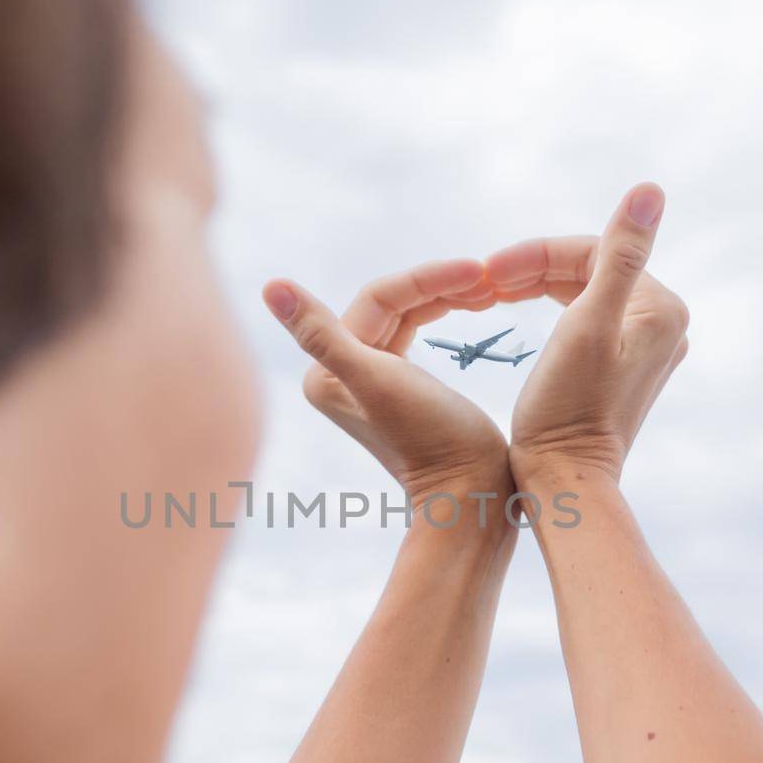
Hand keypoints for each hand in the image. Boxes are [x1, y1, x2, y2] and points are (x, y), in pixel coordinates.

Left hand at [263, 261, 513, 511]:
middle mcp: (341, 372)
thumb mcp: (376, 382)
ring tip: (492, 289)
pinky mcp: (403, 384)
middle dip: (442, 285)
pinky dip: (447, 312)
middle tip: (489, 278)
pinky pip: (420, 329)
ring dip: (450, 295)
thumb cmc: (429, 441)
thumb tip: (271, 286)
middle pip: (394, 304)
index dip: (427, 279)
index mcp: (327, 371)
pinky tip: (477, 303)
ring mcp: (372, 377)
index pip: (378, 299)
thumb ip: (322, 336)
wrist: (471, 492)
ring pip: (410, 313)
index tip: (475, 270)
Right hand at [485, 184, 688, 483]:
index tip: (488, 271)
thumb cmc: (567, 410)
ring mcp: (643, 349)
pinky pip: (582, 317)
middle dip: (531, 268)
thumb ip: (620, 254)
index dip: (534, 254)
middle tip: (481, 284)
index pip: (591, 251)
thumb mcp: (587, 324)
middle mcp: (662, 325)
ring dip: (533, 286)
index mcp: (660, 308)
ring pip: (581, 292)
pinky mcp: (621, 370)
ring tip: (487, 296)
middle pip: (587, 269)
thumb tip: (650, 188)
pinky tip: (513, 312)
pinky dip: (546, 308)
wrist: (563, 481)